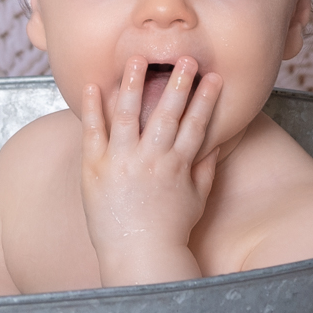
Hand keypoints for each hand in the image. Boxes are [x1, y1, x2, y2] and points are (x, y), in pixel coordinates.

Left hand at [79, 56, 222, 285]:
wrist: (138, 255)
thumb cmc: (170, 229)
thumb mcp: (197, 199)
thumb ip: (206, 167)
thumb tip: (219, 141)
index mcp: (178, 165)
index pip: (196, 124)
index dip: (206, 98)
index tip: (214, 76)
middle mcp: (151, 159)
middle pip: (166, 113)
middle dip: (177, 83)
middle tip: (185, 57)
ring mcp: (122, 162)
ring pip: (128, 114)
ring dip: (133, 84)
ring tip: (136, 59)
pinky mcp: (96, 168)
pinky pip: (93, 132)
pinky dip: (92, 107)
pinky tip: (92, 85)